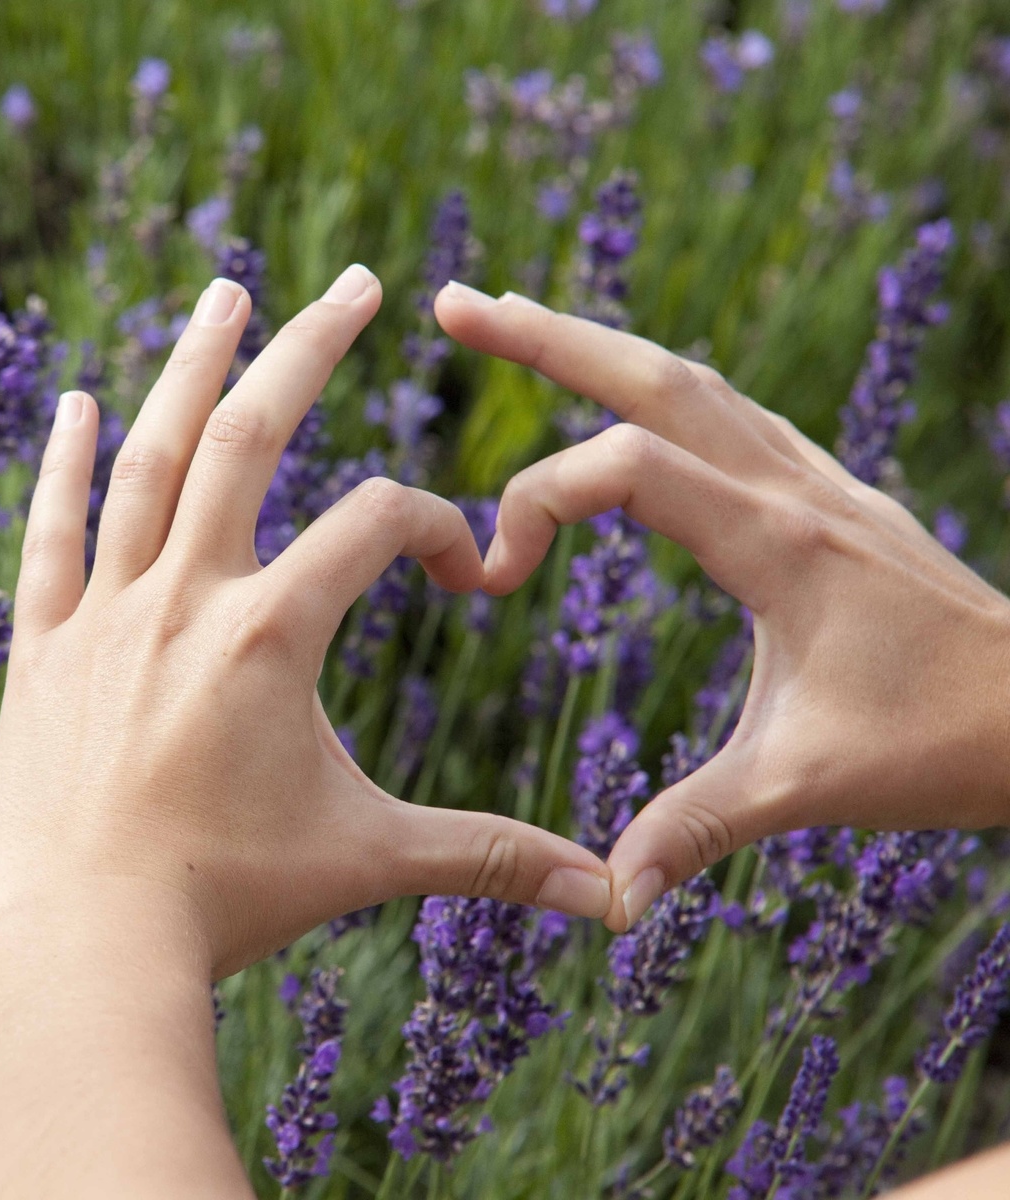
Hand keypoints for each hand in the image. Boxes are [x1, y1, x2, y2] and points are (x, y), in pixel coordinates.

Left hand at [0, 266, 613, 979]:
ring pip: (145, 461)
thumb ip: (489, 855)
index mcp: (270, 633)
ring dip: (188, 368)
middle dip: (309, 349)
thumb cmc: (230, 902)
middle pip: (249, 436)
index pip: (372, 524)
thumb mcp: (369, 860)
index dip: (431, 526)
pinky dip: (61, 463)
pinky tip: (76, 399)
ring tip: (225, 293)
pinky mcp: (41, 649)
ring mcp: (103, 615)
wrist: (87, 946)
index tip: (457, 568)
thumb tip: (610, 894)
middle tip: (355, 280)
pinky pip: (49, 534)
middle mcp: (183, 598)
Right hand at [435, 282, 1009, 932]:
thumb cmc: (940, 746)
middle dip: (544, 336)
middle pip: (654, 375)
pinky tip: (630, 392)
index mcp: (780, 545)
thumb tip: (606, 902)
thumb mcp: (803, 790)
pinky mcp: (828, 493)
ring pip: (693, 377)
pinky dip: (658, 384)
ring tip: (516, 315)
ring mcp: (817, 479)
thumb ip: (692, 830)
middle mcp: (796, 488)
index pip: (628, 467)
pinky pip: (730, 410)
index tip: (492, 577)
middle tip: (452, 304)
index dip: (537, 503)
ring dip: (597, 343)